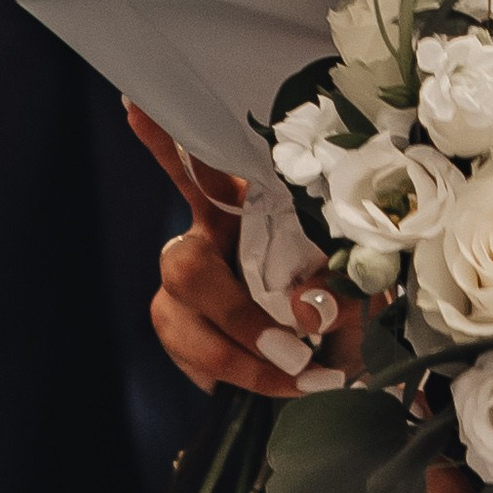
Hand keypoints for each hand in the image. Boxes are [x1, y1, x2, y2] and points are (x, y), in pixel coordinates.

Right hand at [126, 106, 345, 400]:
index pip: (204, 172)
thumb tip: (305, 309)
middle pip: (187, 266)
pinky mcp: (177, 329)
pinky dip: (243, 375)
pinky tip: (283, 385)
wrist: (331, 362)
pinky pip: (196, 355)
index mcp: (249, 209)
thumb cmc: (346, 304)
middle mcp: (206, 241)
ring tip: (302, 377)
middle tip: (295, 352)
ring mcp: (183, 289)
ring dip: (244, 356)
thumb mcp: (358, 289)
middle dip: (237, 315)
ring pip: (185, 320)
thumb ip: (337, 291)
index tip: (134, 108)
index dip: (167, 144)